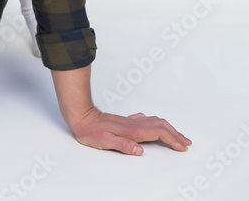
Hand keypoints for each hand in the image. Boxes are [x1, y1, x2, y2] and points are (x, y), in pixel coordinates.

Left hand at [68, 107, 190, 155]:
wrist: (81, 117)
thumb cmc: (90, 131)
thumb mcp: (104, 141)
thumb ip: (123, 145)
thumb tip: (140, 150)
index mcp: (132, 130)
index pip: (159, 133)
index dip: (172, 140)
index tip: (182, 147)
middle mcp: (134, 124)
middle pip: (161, 126)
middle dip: (176, 134)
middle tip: (187, 143)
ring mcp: (130, 121)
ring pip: (155, 121)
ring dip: (169, 128)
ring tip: (177, 135)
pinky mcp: (125, 121)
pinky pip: (145, 120)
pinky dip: (156, 123)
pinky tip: (154, 124)